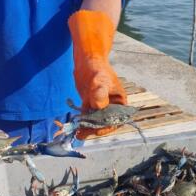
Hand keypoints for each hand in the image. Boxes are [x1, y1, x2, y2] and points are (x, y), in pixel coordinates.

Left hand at [69, 10, 126, 139]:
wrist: (87, 61)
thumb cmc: (98, 69)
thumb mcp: (100, 81)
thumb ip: (100, 94)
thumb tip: (99, 107)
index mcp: (120, 102)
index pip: (116, 119)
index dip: (107, 126)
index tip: (97, 129)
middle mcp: (112, 106)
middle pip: (104, 123)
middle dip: (94, 129)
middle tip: (83, 133)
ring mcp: (101, 106)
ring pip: (95, 121)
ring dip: (87, 128)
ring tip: (78, 134)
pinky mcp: (91, 104)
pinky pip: (88, 117)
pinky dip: (82, 122)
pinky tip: (76, 128)